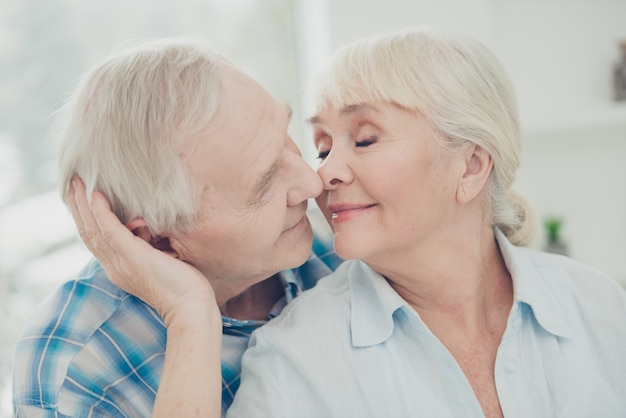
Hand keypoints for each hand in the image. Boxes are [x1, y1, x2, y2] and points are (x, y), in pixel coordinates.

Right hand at [67, 177, 218, 325]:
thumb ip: (148, 245)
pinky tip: (96, 195)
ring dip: (82, 204)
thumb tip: (144, 226)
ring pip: (93, 229)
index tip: (81, 198)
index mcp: (119, 268)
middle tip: (71, 183)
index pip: (96, 241)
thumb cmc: (183, 285)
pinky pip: (109, 230)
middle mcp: (114, 266)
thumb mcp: (160, 260)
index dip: (86, 219)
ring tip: (76, 182)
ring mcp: (120, 263)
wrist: (190, 307)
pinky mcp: (131, 257)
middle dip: (78, 207)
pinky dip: (101, 211)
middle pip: (88, 233)